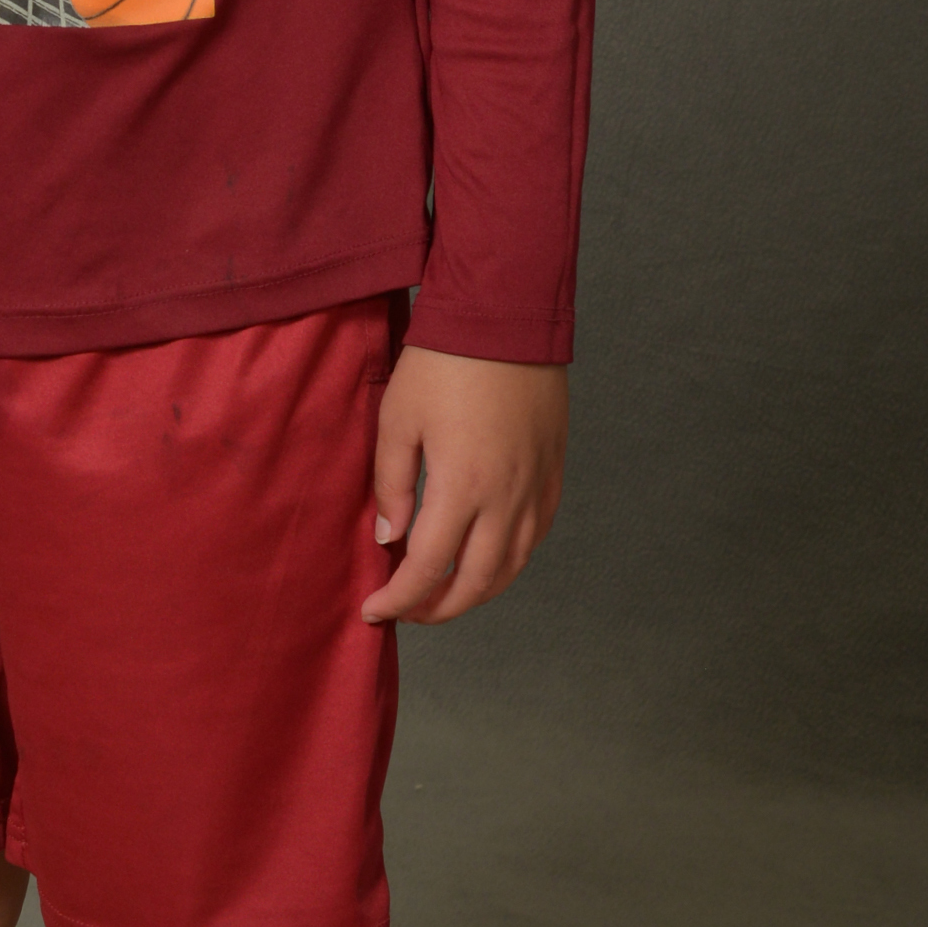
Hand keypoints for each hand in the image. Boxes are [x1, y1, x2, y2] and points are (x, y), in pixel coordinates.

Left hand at [361, 344, 566, 624]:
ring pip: (511, 567)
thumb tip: (390, 540)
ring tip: (442, 592)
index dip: (398, 599)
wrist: (505, 316)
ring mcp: (535, 486)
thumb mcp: (397, 419)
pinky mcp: (553, 471)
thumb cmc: (443, 361)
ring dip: (475, 591)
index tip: (374, 610)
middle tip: (406, 610)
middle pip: (475, 583)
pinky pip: (536, 535)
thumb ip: (391, 486)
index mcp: (462, 486)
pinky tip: (487, 557)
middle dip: (437, 608)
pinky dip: (509, 560)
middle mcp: (506, 497)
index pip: (427, 568)